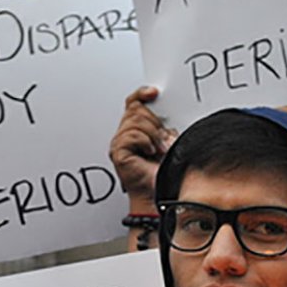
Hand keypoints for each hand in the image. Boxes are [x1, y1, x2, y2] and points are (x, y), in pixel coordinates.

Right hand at [109, 87, 175, 202]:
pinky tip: (149, 152)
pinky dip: (145, 142)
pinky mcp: (117, 152)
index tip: (154, 93)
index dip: (142, 94)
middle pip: (136, 109)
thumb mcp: (169, 141)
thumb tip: (165, 113)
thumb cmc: (164, 172)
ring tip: (158, 149)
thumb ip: (163, 126)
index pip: (134, 103)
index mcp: (137, 129)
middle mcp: (126, 134)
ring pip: (135, 121)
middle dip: (154, 122)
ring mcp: (120, 143)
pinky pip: (132, 135)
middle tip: (161, 139)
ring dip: (152, 135)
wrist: (160, 193)